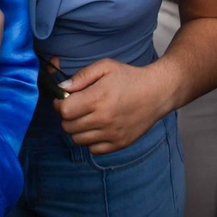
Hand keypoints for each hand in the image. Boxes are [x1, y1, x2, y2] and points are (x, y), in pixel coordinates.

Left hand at [53, 57, 168, 153]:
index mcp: (98, 99)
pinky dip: (90, 141)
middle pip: (68, 127)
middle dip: (67, 116)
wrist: (157, 93)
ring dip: (77, 129)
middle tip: (76, 107)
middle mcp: (103, 119)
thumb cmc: (129, 77)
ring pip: (77, 139)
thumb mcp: (105, 67)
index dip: (60, 104)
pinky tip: (97, 128)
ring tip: (87, 117)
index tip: (65, 99)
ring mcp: (112, 134)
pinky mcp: (119, 144)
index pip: (64, 111)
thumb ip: (81, 76)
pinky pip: (93, 150)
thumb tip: (63, 88)